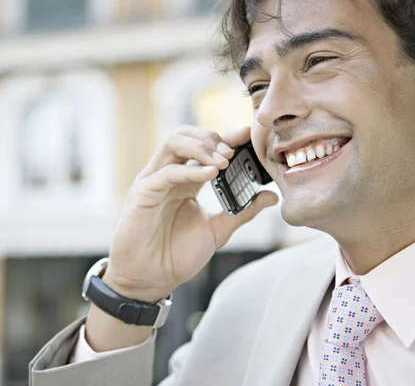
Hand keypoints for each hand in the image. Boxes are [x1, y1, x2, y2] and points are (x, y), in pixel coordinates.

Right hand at [104, 125, 278, 301]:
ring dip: (202, 146)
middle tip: (234, 151)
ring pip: (174, 142)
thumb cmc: (176, 255)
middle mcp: (169, 174)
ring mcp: (154, 180)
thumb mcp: (217, 230)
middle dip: (213, 138)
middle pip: (187, 135)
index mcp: (186, 180)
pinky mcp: (143, 192)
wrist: (150, 279)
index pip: (205, 147)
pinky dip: (192, 168)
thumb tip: (272, 196)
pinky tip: (211, 174)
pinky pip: (168, 171)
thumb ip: (243, 211)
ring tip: (224, 161)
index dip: (226, 138)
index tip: (248, 136)